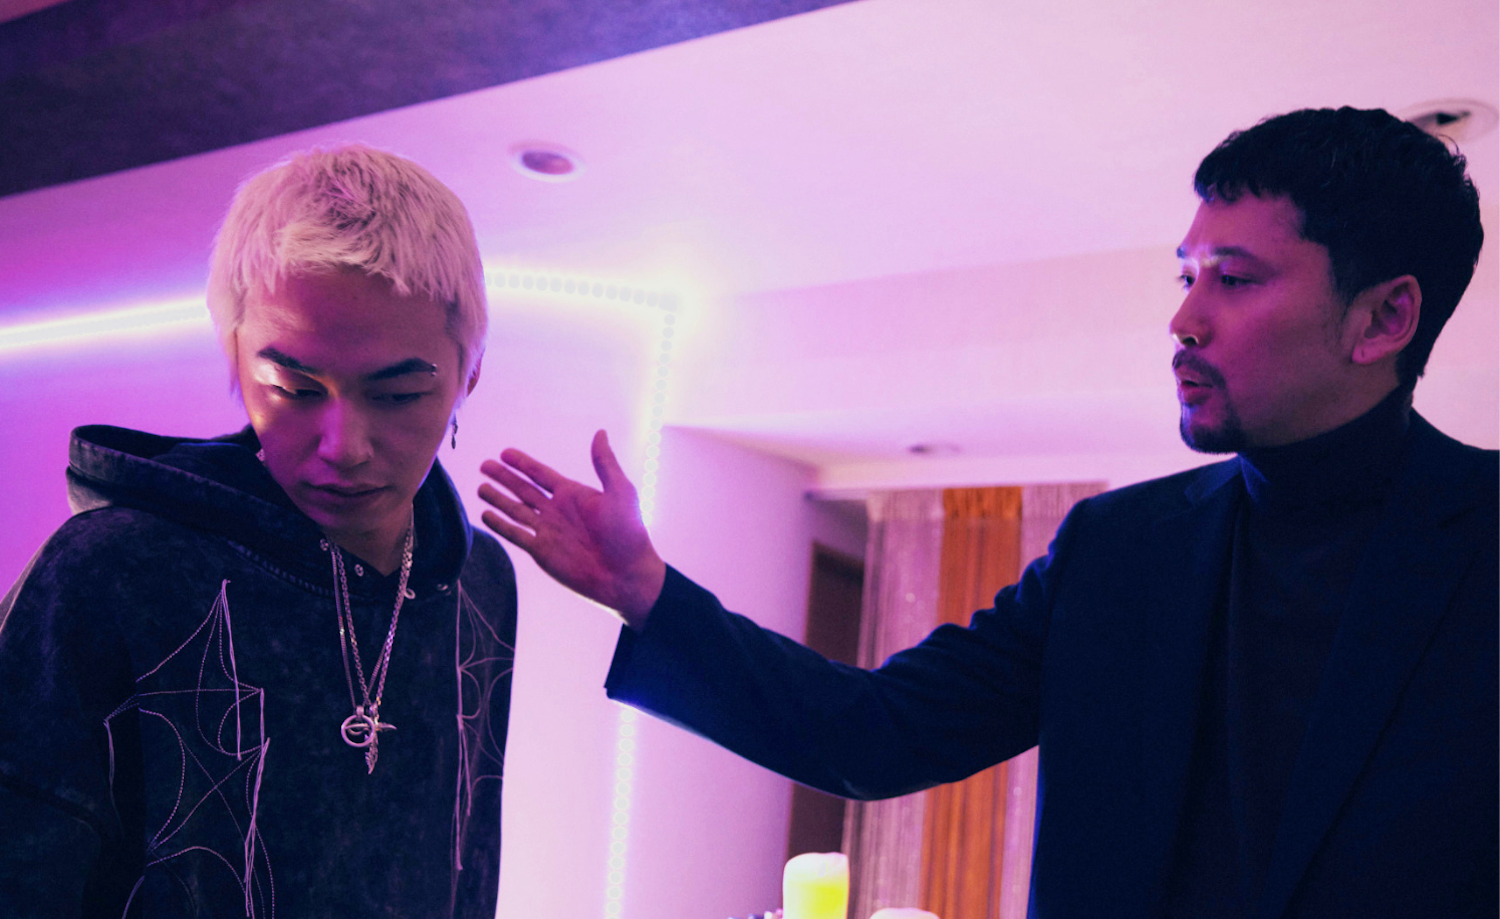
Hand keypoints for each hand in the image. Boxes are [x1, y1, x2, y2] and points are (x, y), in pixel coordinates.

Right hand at [478, 430, 665, 629]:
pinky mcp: (541, 552)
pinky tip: (485, 515)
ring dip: (498, 499)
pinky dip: (500, 525)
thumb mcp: (620, 491)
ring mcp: (548, 531)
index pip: (541, 474)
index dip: (523, 463)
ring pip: (515, 510)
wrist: (625, 574)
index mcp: (573, 494)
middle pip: (523, 489)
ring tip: (480, 488)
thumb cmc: (627, 532)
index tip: (504, 453)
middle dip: (503, 477)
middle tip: (484, 465)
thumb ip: (605, 463)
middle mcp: (556, 510)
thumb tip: (600, 433)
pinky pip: (516, 534)